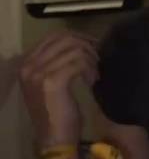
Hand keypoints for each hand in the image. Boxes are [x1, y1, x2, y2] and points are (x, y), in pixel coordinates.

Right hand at [18, 31, 98, 147]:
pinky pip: (78, 63)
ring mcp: (38, 73)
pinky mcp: (52, 81)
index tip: (93, 44)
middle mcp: (28, 66)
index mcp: (26, 64)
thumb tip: (81, 41)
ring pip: (74, 50)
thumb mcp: (50, 81)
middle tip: (97, 58)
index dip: (76, 36)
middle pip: (65, 39)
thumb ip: (57, 61)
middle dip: (86, 45)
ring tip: (94, 73)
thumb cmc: (56, 109)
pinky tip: (92, 81)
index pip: (53, 36)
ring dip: (90, 59)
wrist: (54, 136)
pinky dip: (90, 69)